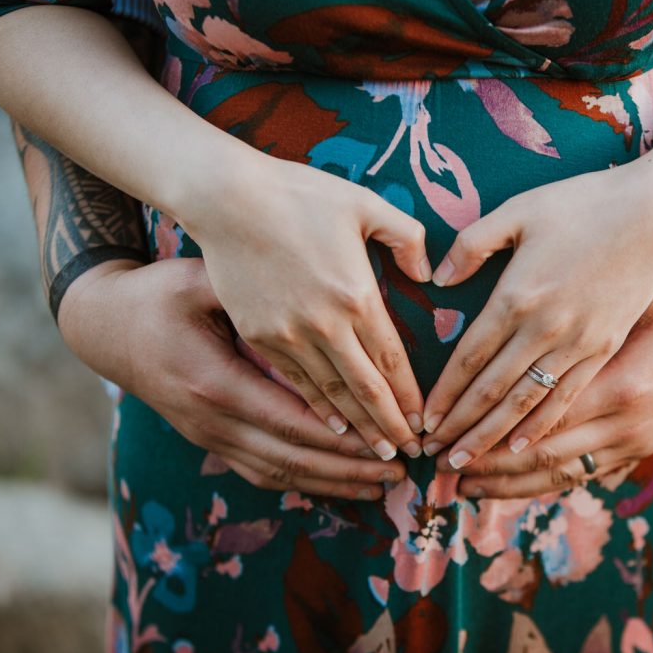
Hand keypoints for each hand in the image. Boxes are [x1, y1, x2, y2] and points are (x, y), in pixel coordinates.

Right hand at [58, 258, 406, 500]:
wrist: (105, 328)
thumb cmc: (159, 295)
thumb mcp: (202, 281)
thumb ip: (256, 294)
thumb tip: (321, 294)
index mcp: (214, 381)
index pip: (292, 420)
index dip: (343, 438)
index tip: (388, 442)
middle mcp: (211, 420)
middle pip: (292, 456)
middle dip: (350, 469)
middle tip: (402, 473)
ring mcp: (208, 437)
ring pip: (279, 472)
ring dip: (333, 483)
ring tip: (383, 486)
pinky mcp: (210, 441)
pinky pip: (262, 472)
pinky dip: (304, 483)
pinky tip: (339, 487)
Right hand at [186, 154, 432, 459]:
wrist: (222, 197)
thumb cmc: (296, 193)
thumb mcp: (362, 202)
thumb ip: (406, 235)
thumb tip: (429, 271)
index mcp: (354, 295)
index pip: (390, 362)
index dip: (409, 398)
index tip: (424, 424)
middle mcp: (322, 326)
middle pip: (363, 392)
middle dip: (388, 428)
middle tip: (410, 456)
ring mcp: (284, 336)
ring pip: (327, 399)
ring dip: (355, 432)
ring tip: (377, 459)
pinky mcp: (255, 338)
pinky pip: (291, 387)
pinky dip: (315, 414)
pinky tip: (332, 432)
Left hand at [421, 160, 652, 468]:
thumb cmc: (584, 203)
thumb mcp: (520, 209)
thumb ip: (473, 242)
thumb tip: (439, 278)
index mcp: (518, 295)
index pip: (470, 358)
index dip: (444, 394)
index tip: (423, 421)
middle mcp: (546, 329)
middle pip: (494, 391)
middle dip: (460, 428)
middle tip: (431, 457)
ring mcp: (581, 344)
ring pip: (528, 406)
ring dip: (493, 439)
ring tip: (465, 466)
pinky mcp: (607, 350)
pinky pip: (568, 400)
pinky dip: (541, 428)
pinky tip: (522, 449)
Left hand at [438, 261, 652, 497]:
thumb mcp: (627, 271)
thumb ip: (542, 263)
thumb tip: (450, 273)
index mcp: (607, 359)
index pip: (518, 393)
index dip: (469, 411)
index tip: (432, 422)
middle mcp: (620, 407)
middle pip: (529, 440)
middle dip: (478, 452)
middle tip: (433, 460)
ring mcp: (632, 433)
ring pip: (554, 466)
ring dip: (504, 478)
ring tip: (458, 484)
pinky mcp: (640, 445)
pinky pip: (581, 473)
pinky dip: (541, 483)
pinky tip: (509, 487)